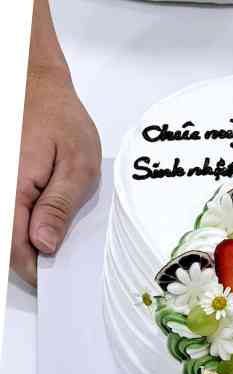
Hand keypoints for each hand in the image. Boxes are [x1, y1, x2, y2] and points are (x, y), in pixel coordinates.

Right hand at [11, 66, 100, 286]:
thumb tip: (44, 245)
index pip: (13, 247)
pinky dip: (22, 222)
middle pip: (5, 242)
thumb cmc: (61, 121)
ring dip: (23, 240)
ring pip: (5, 228)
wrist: (36, 86)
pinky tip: (40, 220)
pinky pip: (7, 212)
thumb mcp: (77, 165)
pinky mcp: (0, 183)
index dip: (32, 270)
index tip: (52, 279)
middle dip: (28, 257)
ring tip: (51, 236)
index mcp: (12, 189)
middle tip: (57, 261)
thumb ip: (59, 207)